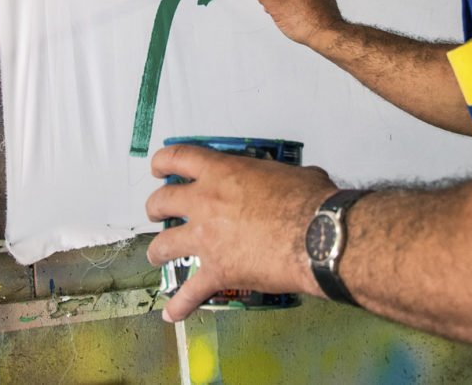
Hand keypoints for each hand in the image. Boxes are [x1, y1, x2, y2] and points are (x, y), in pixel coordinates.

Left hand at [145, 143, 336, 321]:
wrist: (316, 236)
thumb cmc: (309, 203)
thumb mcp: (290, 173)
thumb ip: (275, 176)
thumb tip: (287, 181)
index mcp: (223, 173)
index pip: (179, 158)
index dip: (163, 161)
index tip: (158, 167)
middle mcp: (206, 203)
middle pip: (162, 201)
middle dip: (155, 206)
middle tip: (157, 210)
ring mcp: (207, 239)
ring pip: (164, 244)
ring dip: (157, 251)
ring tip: (157, 254)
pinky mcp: (217, 271)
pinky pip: (190, 292)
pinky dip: (179, 304)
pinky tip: (172, 312)